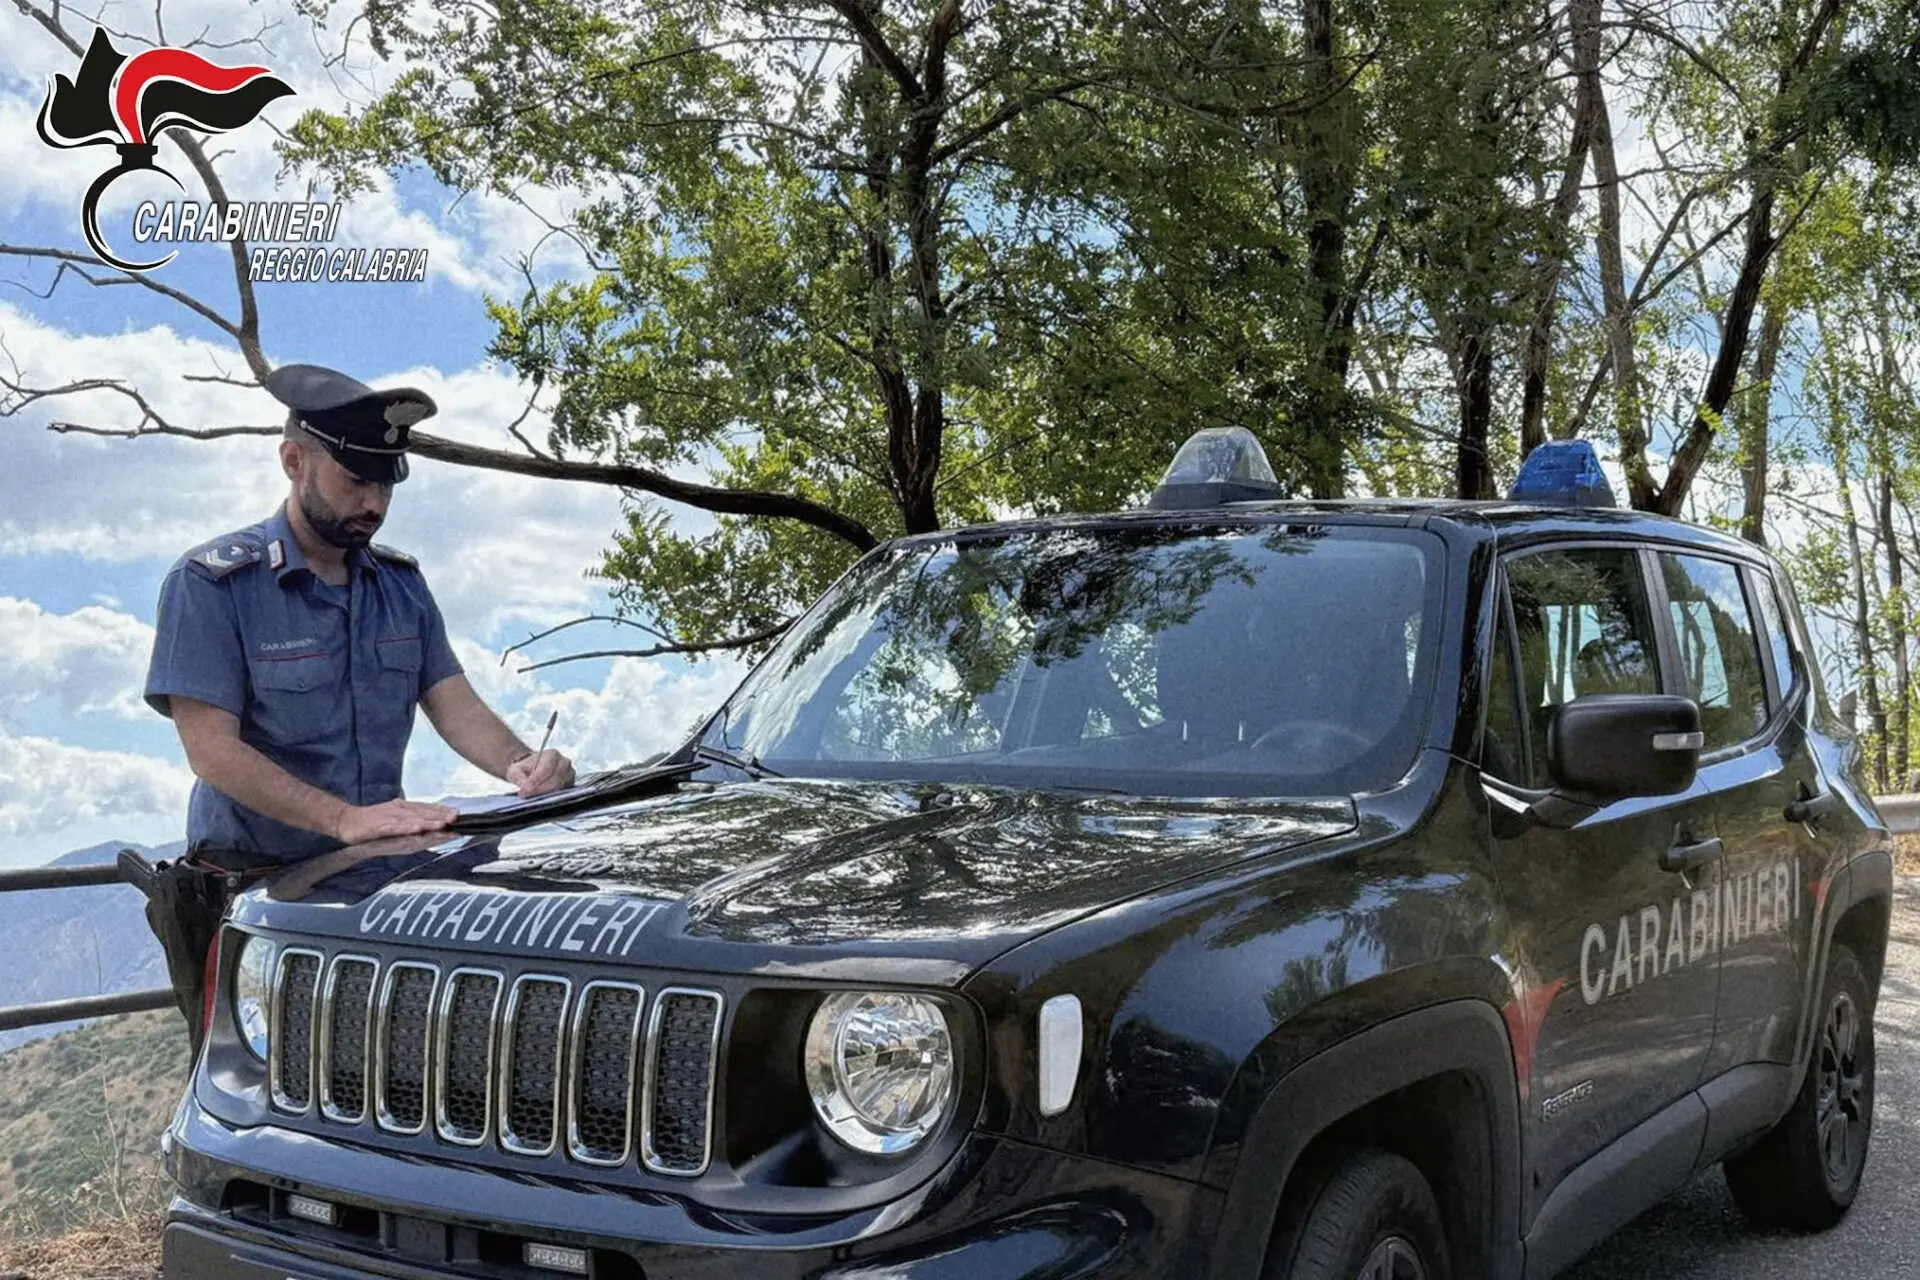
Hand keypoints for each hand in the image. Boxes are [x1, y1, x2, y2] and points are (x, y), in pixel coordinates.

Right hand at [332, 799, 457, 844]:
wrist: (346, 821)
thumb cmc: (371, 821)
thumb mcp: (393, 817)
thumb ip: (410, 818)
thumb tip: (429, 821)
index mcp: (403, 807)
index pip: (426, 808)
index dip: (442, 810)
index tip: (458, 812)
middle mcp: (399, 810)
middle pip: (423, 812)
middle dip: (441, 815)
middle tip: (457, 816)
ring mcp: (390, 818)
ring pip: (413, 819)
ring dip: (429, 821)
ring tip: (444, 823)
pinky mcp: (380, 826)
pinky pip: (397, 828)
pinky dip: (408, 827)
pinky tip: (418, 829)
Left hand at [507, 748, 575, 797]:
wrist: (532, 772)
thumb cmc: (526, 769)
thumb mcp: (516, 770)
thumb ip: (518, 776)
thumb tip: (524, 785)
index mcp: (553, 754)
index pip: (547, 767)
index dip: (536, 779)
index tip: (525, 788)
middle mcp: (565, 763)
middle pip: (555, 779)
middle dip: (540, 789)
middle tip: (526, 795)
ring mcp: (569, 775)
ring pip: (560, 788)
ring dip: (545, 794)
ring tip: (531, 797)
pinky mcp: (570, 786)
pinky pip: (563, 794)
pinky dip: (551, 798)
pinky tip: (540, 799)